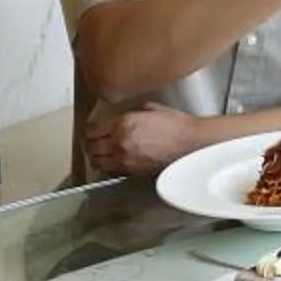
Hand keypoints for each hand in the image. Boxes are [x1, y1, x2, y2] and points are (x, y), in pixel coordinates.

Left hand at [82, 103, 212, 179]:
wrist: (191, 143)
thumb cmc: (177, 126)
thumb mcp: (151, 108)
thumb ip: (131, 112)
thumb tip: (122, 116)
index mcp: (123, 124)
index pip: (92, 129)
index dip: (89, 129)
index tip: (90, 128)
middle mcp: (120, 142)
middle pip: (91, 146)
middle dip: (89, 142)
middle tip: (90, 140)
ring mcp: (125, 159)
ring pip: (97, 161)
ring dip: (95, 156)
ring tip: (98, 152)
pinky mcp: (132, 171)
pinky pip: (111, 170)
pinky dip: (107, 165)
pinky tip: (112, 160)